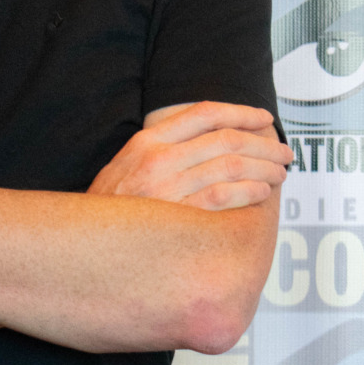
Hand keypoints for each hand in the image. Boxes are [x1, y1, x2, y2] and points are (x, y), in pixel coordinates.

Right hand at [88, 101, 291, 210]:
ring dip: (263, 169)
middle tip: (283, 153)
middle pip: (226, 140)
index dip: (241, 113)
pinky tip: (261, 194)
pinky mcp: (177, 220)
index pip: (203, 113)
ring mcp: (166, 190)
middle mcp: (156, 161)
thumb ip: (160, 149)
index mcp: (145, 142)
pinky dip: (250, 193)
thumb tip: (210, 140)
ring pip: (231, 167)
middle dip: (263, 145)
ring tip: (278, 174)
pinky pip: (225, 198)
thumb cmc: (109, 213)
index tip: (264, 120)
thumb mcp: (125, 168)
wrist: (80, 251)